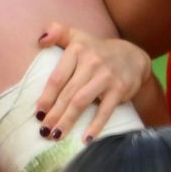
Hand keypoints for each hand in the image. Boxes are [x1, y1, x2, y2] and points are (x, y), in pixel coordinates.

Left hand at [32, 23, 150, 142]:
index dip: (46, 96)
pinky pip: (105, 110)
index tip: (38, 113)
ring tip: (56, 135)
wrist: (132, 56)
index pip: (57, 77)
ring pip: (82, 102)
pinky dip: (95, 126)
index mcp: (77, 49)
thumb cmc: (96, 50)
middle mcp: (91, 62)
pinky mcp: (119, 89)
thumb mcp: (77, 35)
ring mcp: (106, 76)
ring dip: (68, 121)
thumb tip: (39, 40)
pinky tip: (85, 139)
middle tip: (44, 131)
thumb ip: (56, 32)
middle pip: (67, 93)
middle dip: (54, 114)